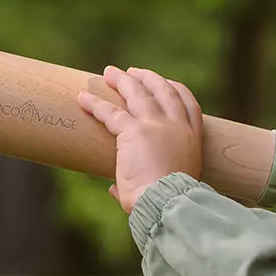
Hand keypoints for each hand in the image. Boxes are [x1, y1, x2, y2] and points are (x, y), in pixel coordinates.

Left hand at [77, 66, 202, 212]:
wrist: (169, 202)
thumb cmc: (170, 202)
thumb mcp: (167, 187)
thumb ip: (140, 183)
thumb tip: (114, 190)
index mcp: (192, 139)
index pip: (189, 105)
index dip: (176, 90)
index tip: (168, 83)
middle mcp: (177, 127)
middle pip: (163, 91)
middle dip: (148, 78)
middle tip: (133, 72)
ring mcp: (157, 125)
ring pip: (138, 94)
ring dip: (123, 81)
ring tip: (109, 73)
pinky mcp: (135, 130)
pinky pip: (111, 113)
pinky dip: (95, 105)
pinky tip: (82, 98)